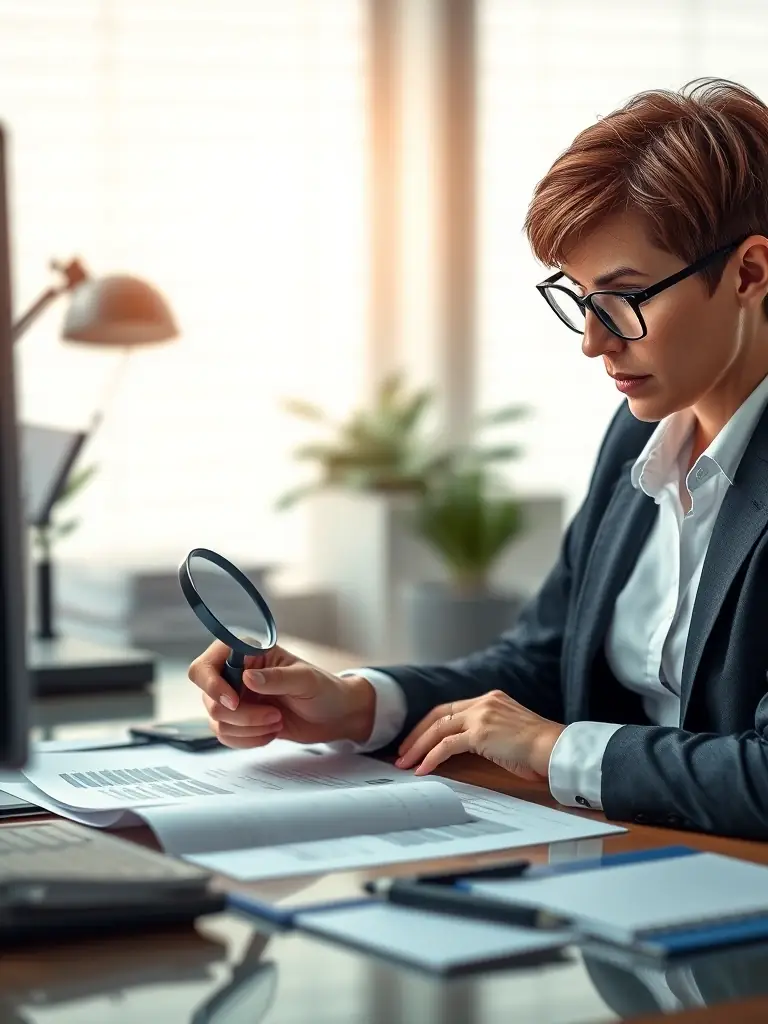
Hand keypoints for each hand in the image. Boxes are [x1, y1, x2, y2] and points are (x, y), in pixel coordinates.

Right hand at [188, 640, 374, 748]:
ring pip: (217, 721)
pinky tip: (270, 733)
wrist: (334, 716)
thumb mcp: (306, 680)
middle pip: (210, 700)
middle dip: (242, 715)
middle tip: (274, 715)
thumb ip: (277, 678)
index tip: (235, 701)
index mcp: (246, 653)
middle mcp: (234, 674)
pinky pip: (226, 736)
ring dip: (248, 729)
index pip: (205, 666)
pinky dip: (248, 740)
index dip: (212, 685)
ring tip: (277, 721)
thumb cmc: (324, 689)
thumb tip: (247, 677)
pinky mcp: (240, 721)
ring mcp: (235, 699)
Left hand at [395, 689, 564, 779]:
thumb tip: (468, 747)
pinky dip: (430, 758)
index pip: (451, 708)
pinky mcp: (480, 733)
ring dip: (418, 747)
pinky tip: (422, 769)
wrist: (556, 748)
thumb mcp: (511, 732)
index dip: (431, 724)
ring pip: (438, 729)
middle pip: (438, 715)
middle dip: (417, 734)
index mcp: (491, 699)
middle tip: (402, 752)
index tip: (418, 739)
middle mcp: (483, 702)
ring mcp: (481, 716)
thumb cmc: (540, 748)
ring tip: (404, 763)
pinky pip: (446, 746)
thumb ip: (490, 733)